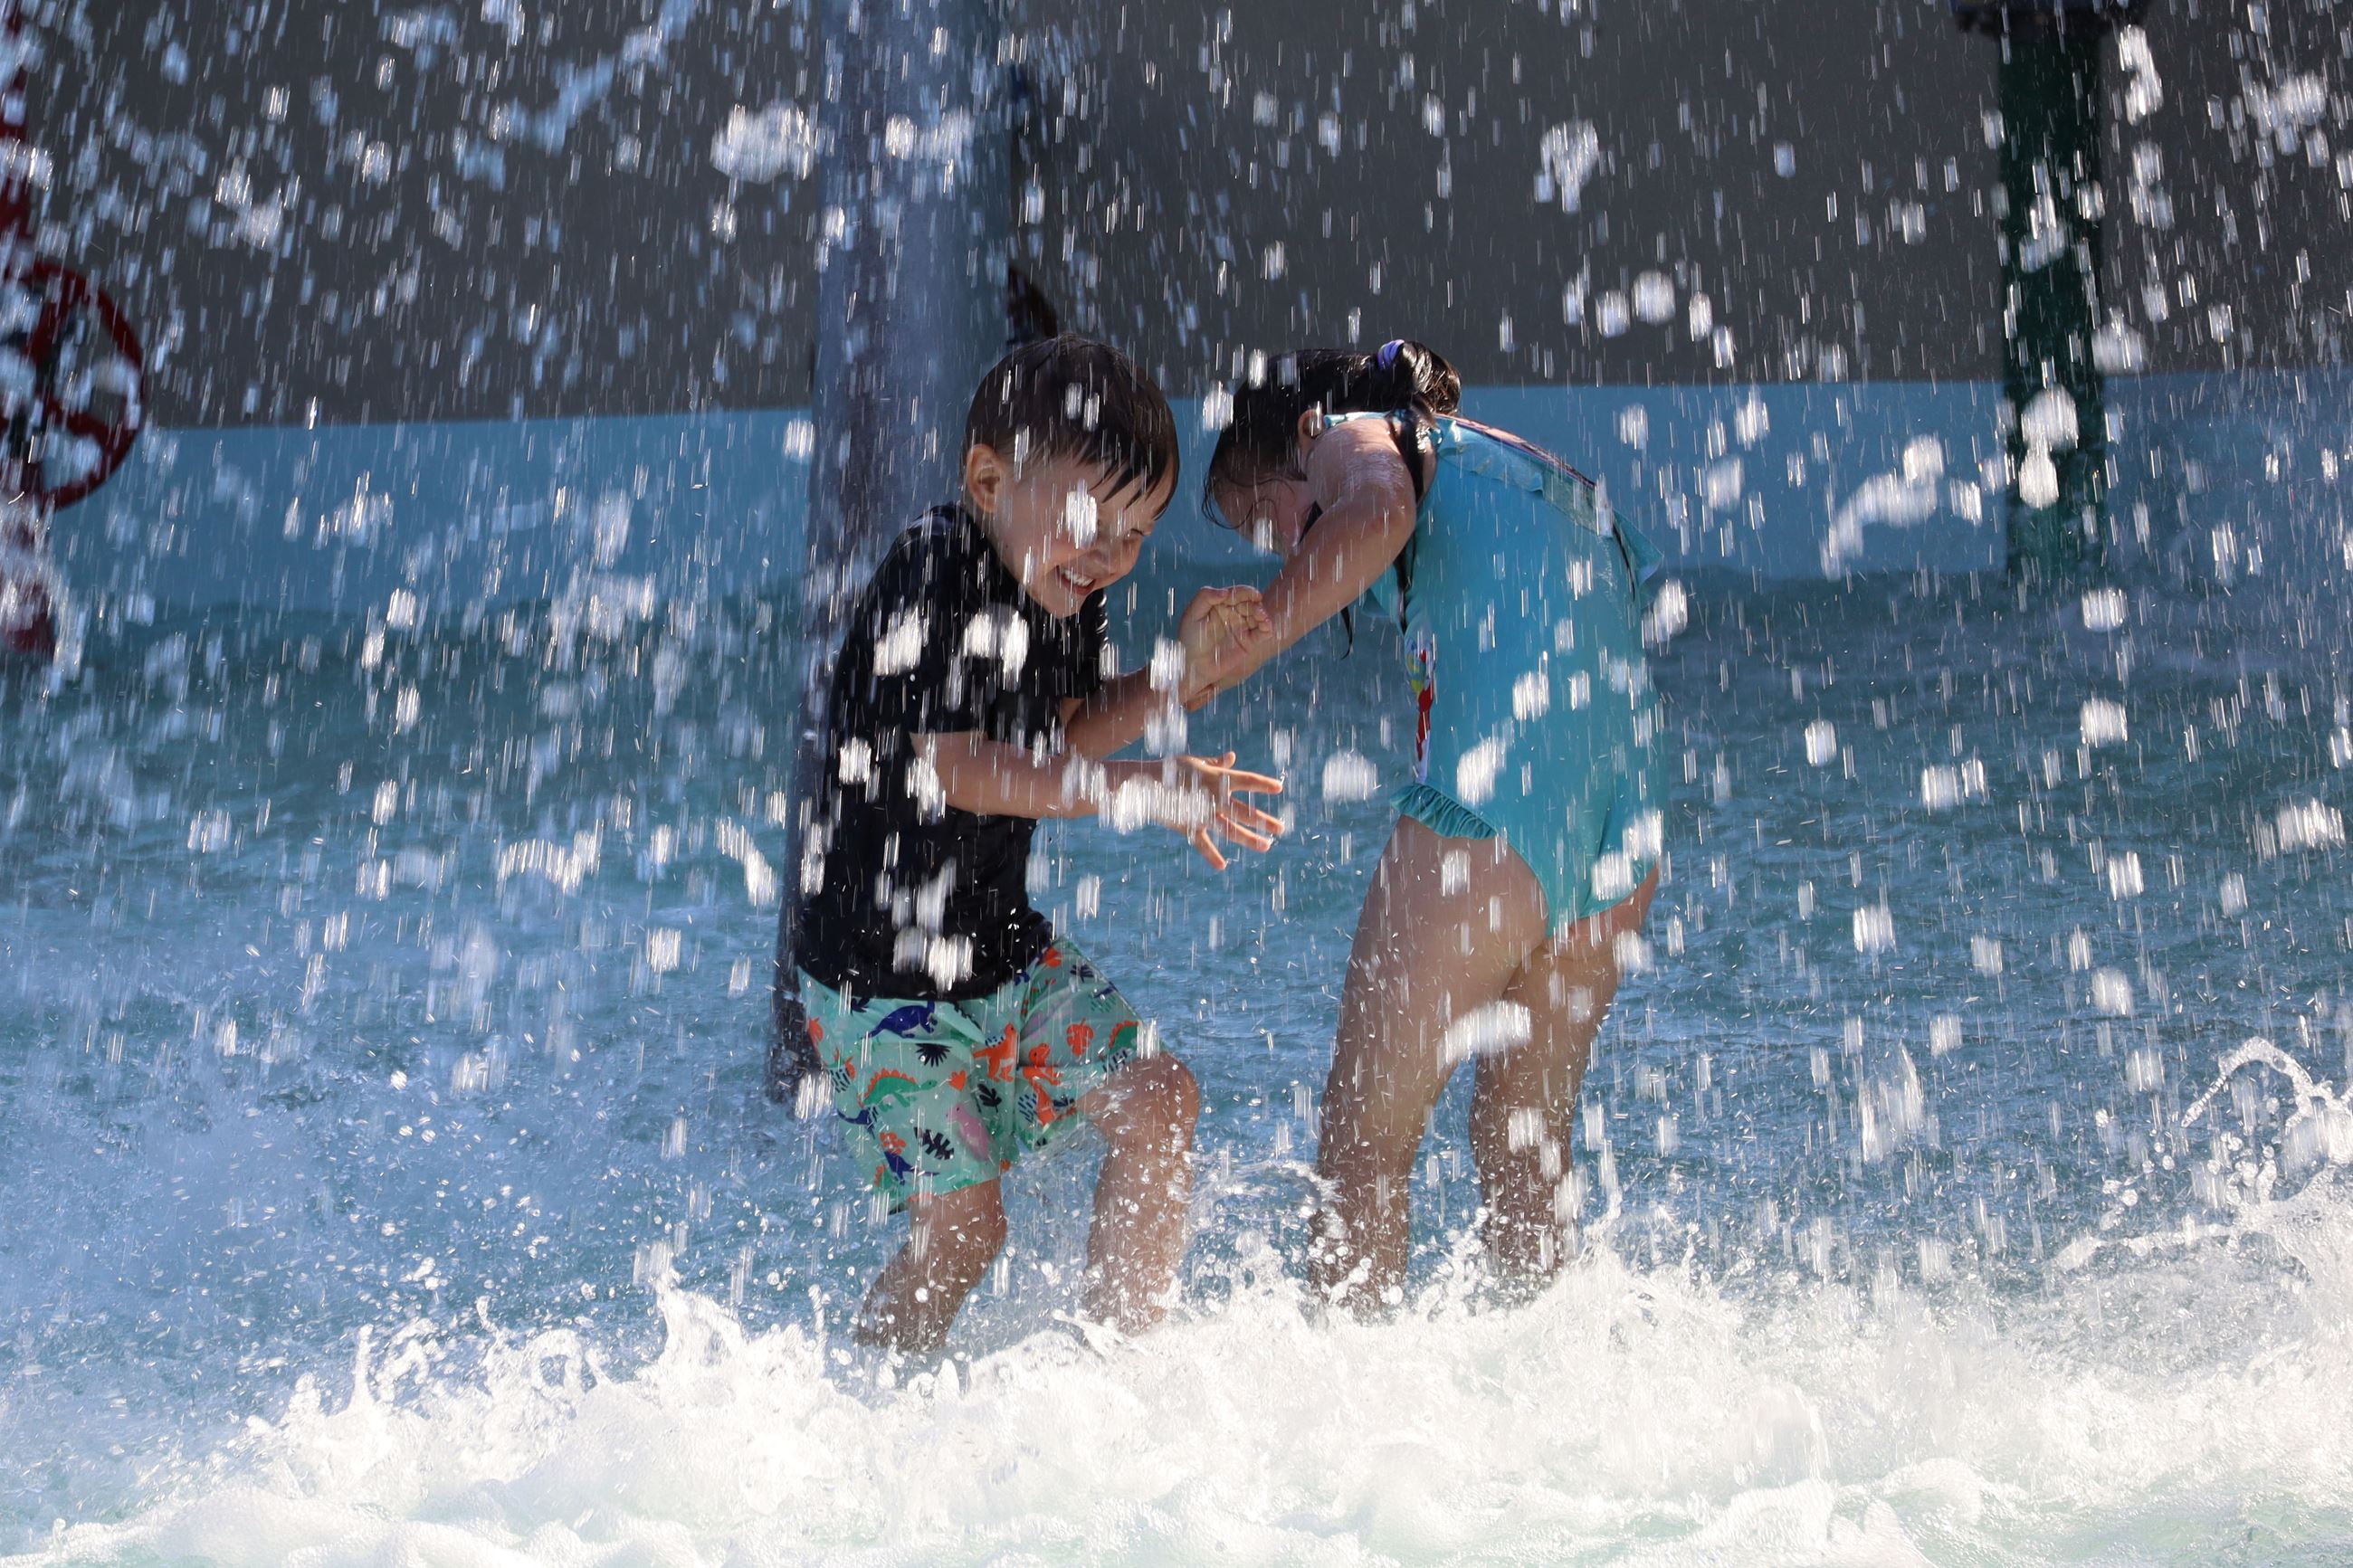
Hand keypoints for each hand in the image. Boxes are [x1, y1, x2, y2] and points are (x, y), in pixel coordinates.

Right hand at [1100, 753, 1285, 869]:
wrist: (1143, 784)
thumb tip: (1232, 757)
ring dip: (1249, 839)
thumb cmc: (1170, 769)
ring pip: (1230, 829)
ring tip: (1266, 847)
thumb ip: (1215, 763)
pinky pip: (1202, 843)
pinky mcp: (1189, 827)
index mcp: (1217, 778)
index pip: (1246, 781)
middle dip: (1264, 820)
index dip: (1263, 785)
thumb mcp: (1195, 762)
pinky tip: (1222, 866)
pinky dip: (1211, 855)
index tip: (1279, 788)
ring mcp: (1202, 814)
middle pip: (1244, 811)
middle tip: (1281, 829)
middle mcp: (1213, 798)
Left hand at [1177, 585, 1274, 707]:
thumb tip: (1225, 592)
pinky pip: (1262, 633)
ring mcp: (1242, 627)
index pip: (1236, 594)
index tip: (1254, 595)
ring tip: (1262, 618)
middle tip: (1257, 610)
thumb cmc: (1189, 639)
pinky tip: (1266, 627)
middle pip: (1249, 603)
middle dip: (1255, 604)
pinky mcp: (1248, 641)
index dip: (1246, 592)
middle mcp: (1233, 613)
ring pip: (1258, 616)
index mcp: (1220, 604)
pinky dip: (1267, 628)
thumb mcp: (1192, 615)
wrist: (1192, 666)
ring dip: (1263, 614)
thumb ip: (1205, 597)